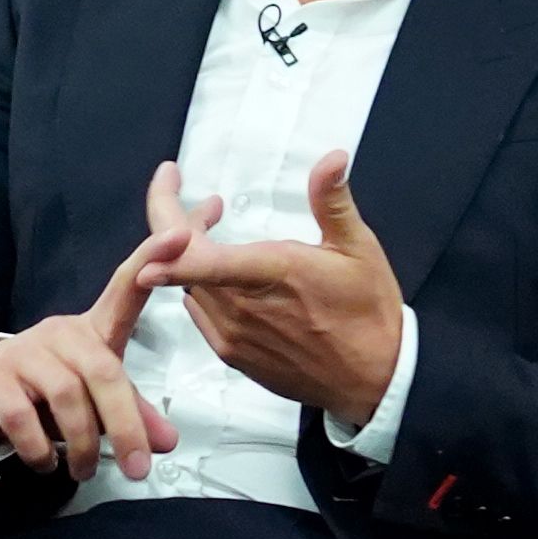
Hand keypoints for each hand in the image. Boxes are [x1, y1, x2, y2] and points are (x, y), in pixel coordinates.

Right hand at [0, 188, 210, 480]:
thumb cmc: (44, 391)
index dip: (151, 260)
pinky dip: (39, 448)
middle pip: (104, 371)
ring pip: (66, 396)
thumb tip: (168, 443)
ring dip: (83, 444)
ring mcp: (23, 351)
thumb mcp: (93, 400)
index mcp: (92, 331)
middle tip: (139, 468)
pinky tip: (46, 463)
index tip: (182, 235)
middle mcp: (60, 333)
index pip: (125, 288)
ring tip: (86, 472)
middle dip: (125, 424)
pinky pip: (21, 416)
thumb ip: (131, 415)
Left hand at [141, 148, 403, 423]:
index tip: (166, 181)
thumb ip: (332, 202)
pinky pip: (199, 312)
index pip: (195, 255)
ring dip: (193, 255)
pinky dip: (201, 285)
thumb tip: (334, 158)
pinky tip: (225, 275)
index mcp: (270, 273)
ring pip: (189, 285)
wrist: (372, 381)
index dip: (165, 219)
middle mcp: (240, 307)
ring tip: (216, 231)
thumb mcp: (359, 249)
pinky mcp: (231, 354)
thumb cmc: (369, 313)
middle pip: (182, 259)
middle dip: (184, 222)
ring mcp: (232, 334)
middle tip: (211, 205)